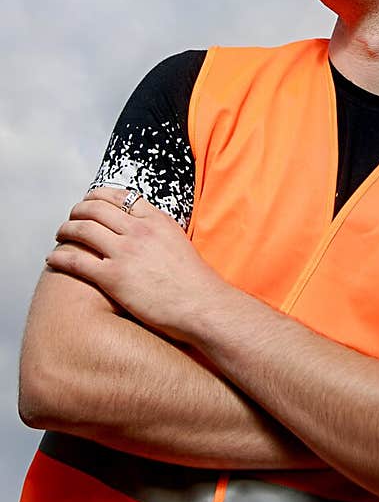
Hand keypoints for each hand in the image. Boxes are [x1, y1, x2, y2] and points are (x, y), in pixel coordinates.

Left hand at [45, 186, 226, 339]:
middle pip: (95, 209)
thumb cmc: (194, 281)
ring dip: (65, 229)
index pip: (120, 196)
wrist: (202, 305)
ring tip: (60, 235)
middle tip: (71, 218)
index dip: (99, 196)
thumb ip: (158, 231)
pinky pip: (76, 261)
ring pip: (82, 230)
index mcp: (156, 220)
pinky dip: (60, 257)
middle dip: (77, 211)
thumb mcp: (179, 241)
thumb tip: (144, 229)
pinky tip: (53, 259)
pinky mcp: (113, 277)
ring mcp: (125, 253)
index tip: (90, 201)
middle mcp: (138, 231)